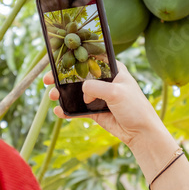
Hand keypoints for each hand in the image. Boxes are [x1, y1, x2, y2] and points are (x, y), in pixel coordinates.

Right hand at [44, 61, 168, 148]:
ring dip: (62, 93)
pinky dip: (67, 110)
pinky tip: (59, 111)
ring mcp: (98, 96)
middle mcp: (104, 80)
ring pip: (75, 92)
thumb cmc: (135, 108)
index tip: (58, 58)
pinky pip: (77, 108)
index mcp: (112, 69)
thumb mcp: (116, 93)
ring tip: (53, 96)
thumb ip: (96, 87)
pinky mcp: (95, 110)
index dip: (74, 56)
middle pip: (78, 75)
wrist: (141, 133)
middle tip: (48, 79)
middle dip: (62, 77)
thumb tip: (82, 90)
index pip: (91, 57)